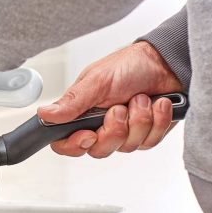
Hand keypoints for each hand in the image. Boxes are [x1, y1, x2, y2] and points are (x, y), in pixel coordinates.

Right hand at [38, 41, 182, 157]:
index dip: (75, 145)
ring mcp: (125, 132)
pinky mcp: (147, 134)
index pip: (66, 143)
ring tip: (142, 98)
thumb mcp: (97, 81)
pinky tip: (157, 104)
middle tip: (120, 108)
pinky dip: (157, 120)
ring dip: (139, 119)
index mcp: (82, 113)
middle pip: (99, 150)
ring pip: (127, 146)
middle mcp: (101, 126)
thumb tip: (44, 114)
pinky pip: (150, 141)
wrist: (166, 62)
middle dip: (115, 129)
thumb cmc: (130, 65)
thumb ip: (72, 102)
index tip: (89, 134)